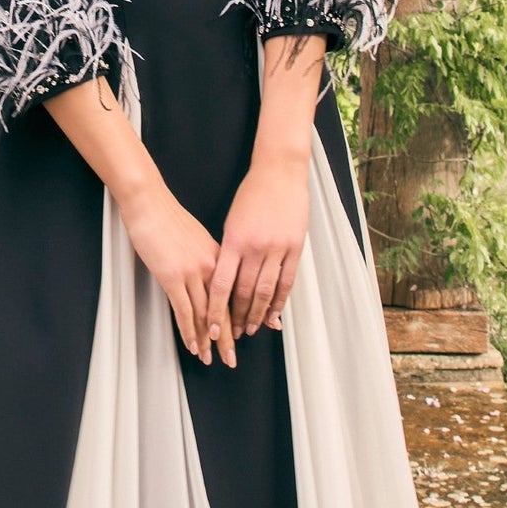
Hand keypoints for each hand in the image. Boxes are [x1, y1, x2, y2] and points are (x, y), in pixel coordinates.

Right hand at [118, 180, 222, 362]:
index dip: (236, 319)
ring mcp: (192, 273)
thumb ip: (202, 258)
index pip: (231, 296)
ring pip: (205, 316)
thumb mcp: (194, 237)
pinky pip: (184, 312)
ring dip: (209, 342)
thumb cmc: (166, 217)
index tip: (241, 335)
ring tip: (212, 360)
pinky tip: (193, 346)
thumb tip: (204, 275)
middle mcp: (210, 267)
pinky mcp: (172, 278)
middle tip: (232, 358)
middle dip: (228, 338)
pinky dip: (189, 332)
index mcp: (218, 256)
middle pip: (222, 310)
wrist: (149, 203)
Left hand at [206, 155, 308, 359]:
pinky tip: (275, 314)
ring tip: (252, 329)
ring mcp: (277, 248)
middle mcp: (255, 248)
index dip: (216, 310)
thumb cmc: (252, 194)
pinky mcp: (295, 247)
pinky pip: (287, 281)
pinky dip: (280, 301)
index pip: (222, 284)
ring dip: (258, 314)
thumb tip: (224, 277)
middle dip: (236, 317)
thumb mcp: (232, 221)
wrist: (279, 172)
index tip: (211, 328)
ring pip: (266, 291)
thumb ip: (229, 249)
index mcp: (234, 241)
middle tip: (231, 335)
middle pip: (244, 293)